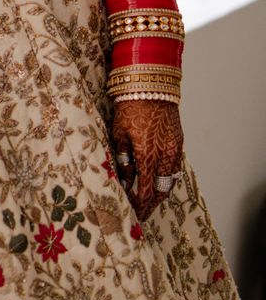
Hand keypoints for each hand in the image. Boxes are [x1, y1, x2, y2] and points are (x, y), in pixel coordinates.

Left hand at [111, 99, 183, 222]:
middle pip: (160, 190)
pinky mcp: (179, 142)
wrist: (152, 84)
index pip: (145, 190)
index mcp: (148, 154)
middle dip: (150, 204)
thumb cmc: (130, 106)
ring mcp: (175, 149)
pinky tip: (156, 180)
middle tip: (141, 213)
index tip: (133, 215)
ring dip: (159, 192)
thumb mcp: (119, 133)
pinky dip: (166, 178)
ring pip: (170, 180)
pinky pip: (174, 167)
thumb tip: (124, 181)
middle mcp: (165, 155)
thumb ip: (123, 159)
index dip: (140, 205)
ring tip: (147, 200)